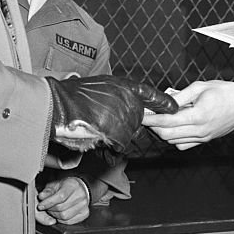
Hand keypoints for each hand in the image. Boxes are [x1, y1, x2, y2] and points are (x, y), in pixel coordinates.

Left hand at [36, 177, 90, 224]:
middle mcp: (80, 195)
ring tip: (53, 210)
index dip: (49, 202)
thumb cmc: (66, 187)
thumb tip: (41, 197)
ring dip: (55, 215)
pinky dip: (61, 220)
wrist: (79, 189)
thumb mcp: (55, 185)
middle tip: (47, 207)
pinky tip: (60, 214)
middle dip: (50, 209)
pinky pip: (69, 222)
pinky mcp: (85, 213)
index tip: (40, 206)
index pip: (60, 196)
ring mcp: (84, 205)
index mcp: (73, 185)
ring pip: (64, 217)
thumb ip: (47, 191)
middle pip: (61, 208)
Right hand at [48, 75, 177, 151]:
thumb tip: (133, 108)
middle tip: (105, 121)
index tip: (174, 108)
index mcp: (126, 87)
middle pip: (139, 121)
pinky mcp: (118, 134)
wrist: (60, 106)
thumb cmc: (75, 96)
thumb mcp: (102, 86)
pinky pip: (119, 146)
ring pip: (129, 135)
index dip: (164, 102)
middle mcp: (129, 102)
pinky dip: (110, 146)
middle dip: (127, 125)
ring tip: (97, 127)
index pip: (152, 95)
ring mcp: (125, 119)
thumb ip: (120, 97)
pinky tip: (98, 137)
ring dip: (117, 136)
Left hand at [142, 80, 233, 149]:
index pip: (168, 121)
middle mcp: (200, 130)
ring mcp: (202, 137)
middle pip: (167, 135)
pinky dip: (174, 139)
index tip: (142, 115)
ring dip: (163, 132)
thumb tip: (165, 100)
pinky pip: (183, 145)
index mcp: (198, 116)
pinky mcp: (205, 140)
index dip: (152, 119)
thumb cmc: (225, 93)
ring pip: (174, 141)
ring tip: (158, 120)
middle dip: (154, 127)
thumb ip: (181, 95)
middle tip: (147, 117)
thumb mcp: (201, 87)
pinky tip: (173, 128)